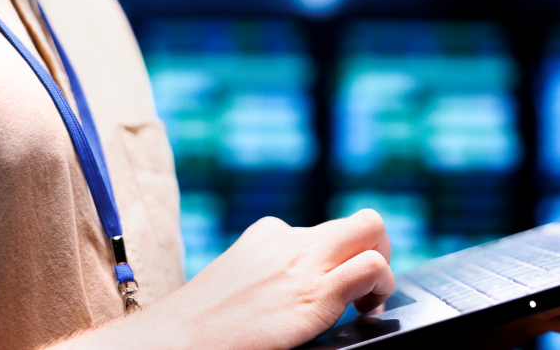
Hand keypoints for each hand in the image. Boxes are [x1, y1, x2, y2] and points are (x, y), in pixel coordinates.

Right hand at [54, 210, 394, 349]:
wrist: (177, 340)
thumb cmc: (204, 323)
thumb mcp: (239, 279)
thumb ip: (269, 273)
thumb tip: (288, 291)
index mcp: (269, 235)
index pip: (324, 230)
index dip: (339, 259)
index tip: (336, 285)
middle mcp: (290, 240)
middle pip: (357, 223)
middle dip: (373, 249)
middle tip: (364, 288)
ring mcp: (303, 262)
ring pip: (371, 229)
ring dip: (382, 264)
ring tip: (368, 300)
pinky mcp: (315, 293)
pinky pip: (371, 267)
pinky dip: (381, 284)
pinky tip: (364, 309)